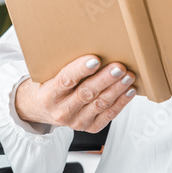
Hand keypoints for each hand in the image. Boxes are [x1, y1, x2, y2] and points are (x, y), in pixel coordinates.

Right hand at [14, 56, 136, 132]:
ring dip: (117, 89)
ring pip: (100, 104)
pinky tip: (129, 91)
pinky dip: (120, 103)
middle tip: (119, 67)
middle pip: (86, 93)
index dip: (80, 69)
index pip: (65, 80)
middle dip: (105, 79)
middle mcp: (61, 111)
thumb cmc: (50, 85)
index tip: (95, 59)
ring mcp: (76, 121)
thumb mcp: (49, 74)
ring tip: (128, 76)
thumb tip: (92, 45)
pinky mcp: (89, 127)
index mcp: (48, 95)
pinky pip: (108, 116)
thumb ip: (65, 64)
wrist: (42, 109)